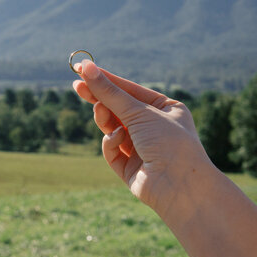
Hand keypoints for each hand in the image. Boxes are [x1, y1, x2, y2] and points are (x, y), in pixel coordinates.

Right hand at [72, 60, 213, 215]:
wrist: (180, 187)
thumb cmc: (169, 143)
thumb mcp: (139, 112)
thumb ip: (110, 92)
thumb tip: (88, 69)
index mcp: (165, 109)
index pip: (129, 90)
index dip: (105, 79)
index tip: (82, 69)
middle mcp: (154, 127)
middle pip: (118, 108)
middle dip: (98, 98)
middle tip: (76, 86)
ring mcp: (141, 148)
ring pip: (112, 127)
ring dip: (104, 118)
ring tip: (99, 111)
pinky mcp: (130, 167)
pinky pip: (112, 148)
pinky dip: (111, 142)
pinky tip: (118, 140)